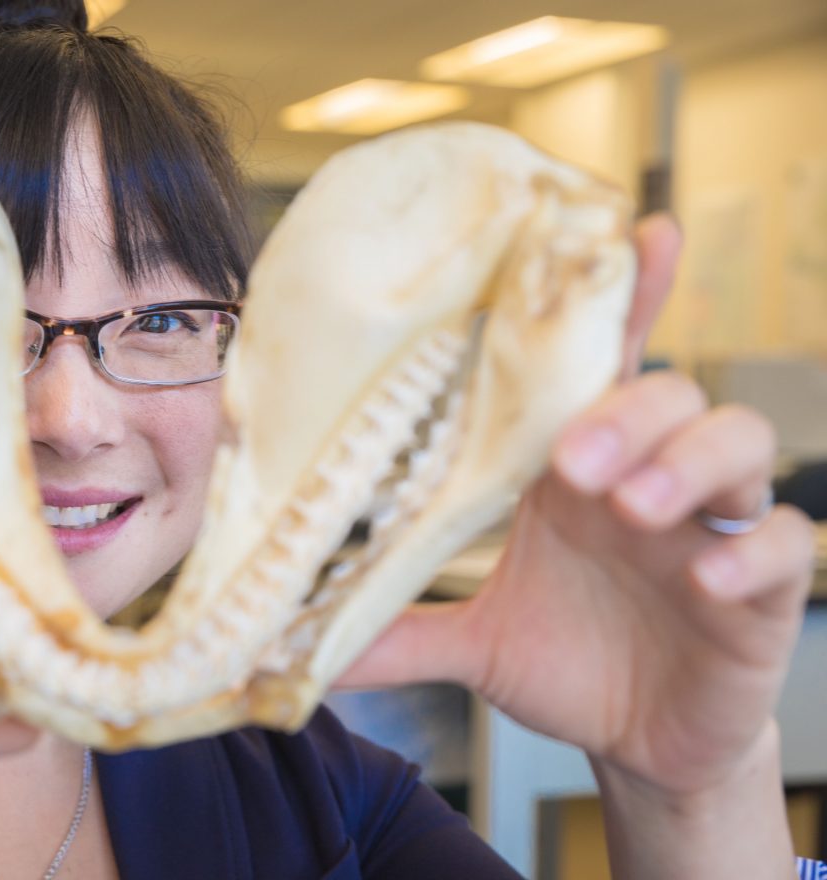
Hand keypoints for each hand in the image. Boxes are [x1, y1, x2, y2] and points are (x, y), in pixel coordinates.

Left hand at [340, 214, 814, 798]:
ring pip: (738, 443)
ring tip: (632, 506)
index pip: (606, 367)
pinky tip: (708, 577)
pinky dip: (752, 551)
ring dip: (686, 462)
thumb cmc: (568, 662)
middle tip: (572, 462)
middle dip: (626, 411)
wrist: (637, 743)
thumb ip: (401, 631)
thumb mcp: (477, 641)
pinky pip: (788, 544)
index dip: (630, 297)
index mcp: (578, 473)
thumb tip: (302, 638)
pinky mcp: (763, 591)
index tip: (638, 231)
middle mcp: (650, 481)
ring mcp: (713, 528)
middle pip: (667, 394)